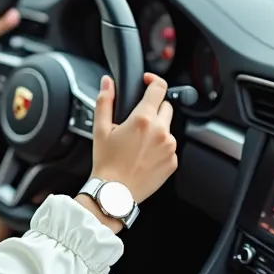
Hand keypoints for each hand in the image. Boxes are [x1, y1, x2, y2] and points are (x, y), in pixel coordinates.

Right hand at [77, 73, 177, 229]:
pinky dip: (159, 147)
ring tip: (137, 143)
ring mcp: (169, 147)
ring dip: (156, 129)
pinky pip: (169, 146)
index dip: (153, 80)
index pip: (159, 88)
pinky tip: (143, 155)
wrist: (115, 193)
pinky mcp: (173, 161)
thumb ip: (105, 101)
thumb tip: (107, 83)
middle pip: (166, 106)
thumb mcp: (100, 129)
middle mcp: (161, 131)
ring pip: (167, 128)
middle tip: (136, 121)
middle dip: (153, 108)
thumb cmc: (106, 163)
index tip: (148, 81)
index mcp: (143, 119)